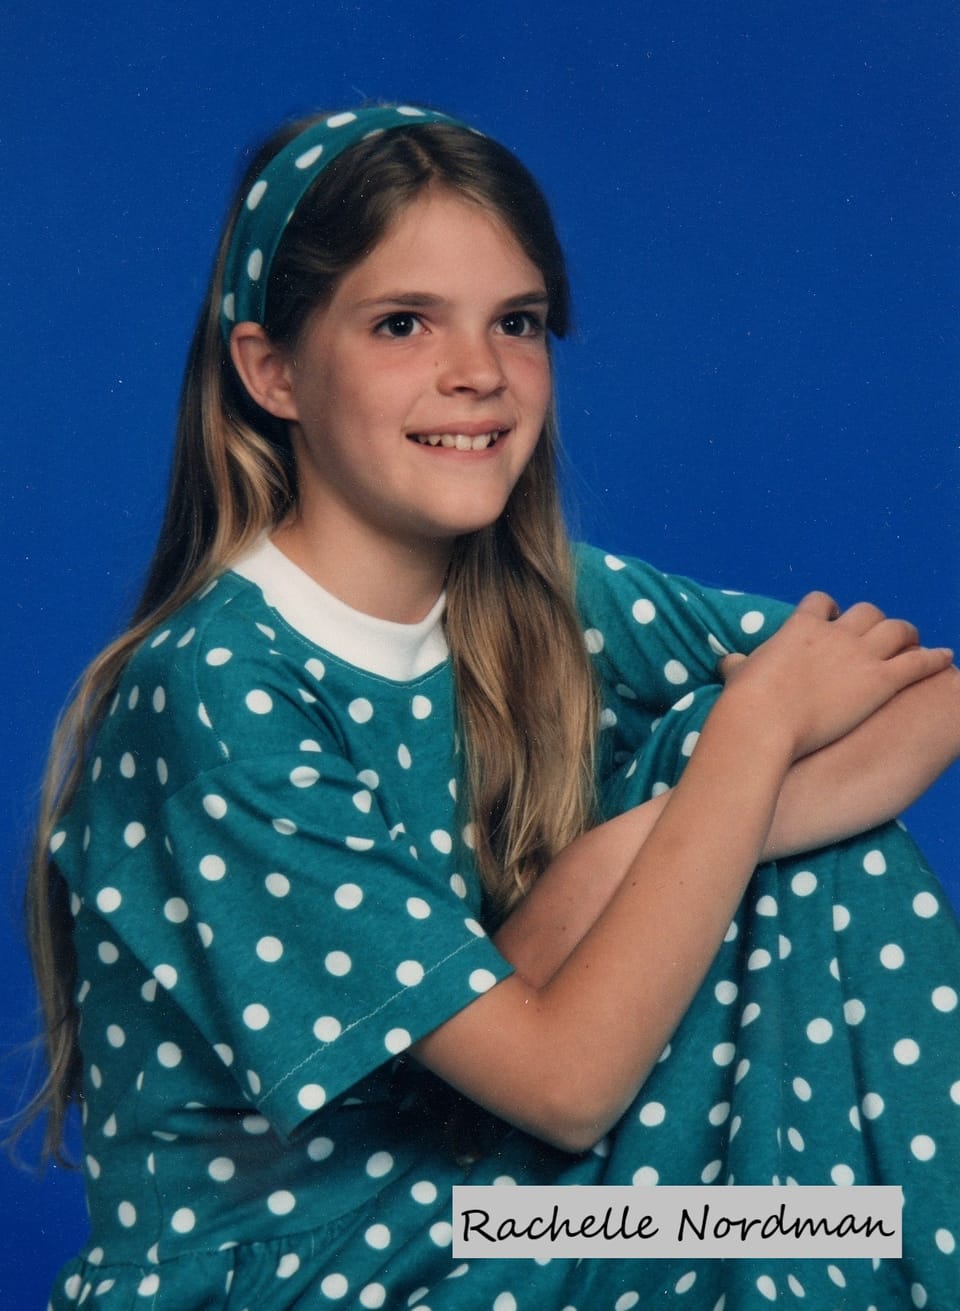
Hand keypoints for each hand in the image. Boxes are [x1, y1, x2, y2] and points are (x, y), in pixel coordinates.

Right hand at [717, 591, 953, 760]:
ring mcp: (860, 655)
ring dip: (908, 634)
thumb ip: (739, 663)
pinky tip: (945, 658)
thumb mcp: (738, 674)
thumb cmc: (746, 701)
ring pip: (896, 630)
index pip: (821, 603)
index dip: (830, 610)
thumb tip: (729, 662)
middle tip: (879, 634)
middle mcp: (835, 634)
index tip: (833, 619)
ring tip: (914, 641)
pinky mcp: (880, 681)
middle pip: (866, 612)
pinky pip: (917, 663)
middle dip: (875, 621)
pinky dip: (933, 658)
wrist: (763, 722)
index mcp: (800, 627)